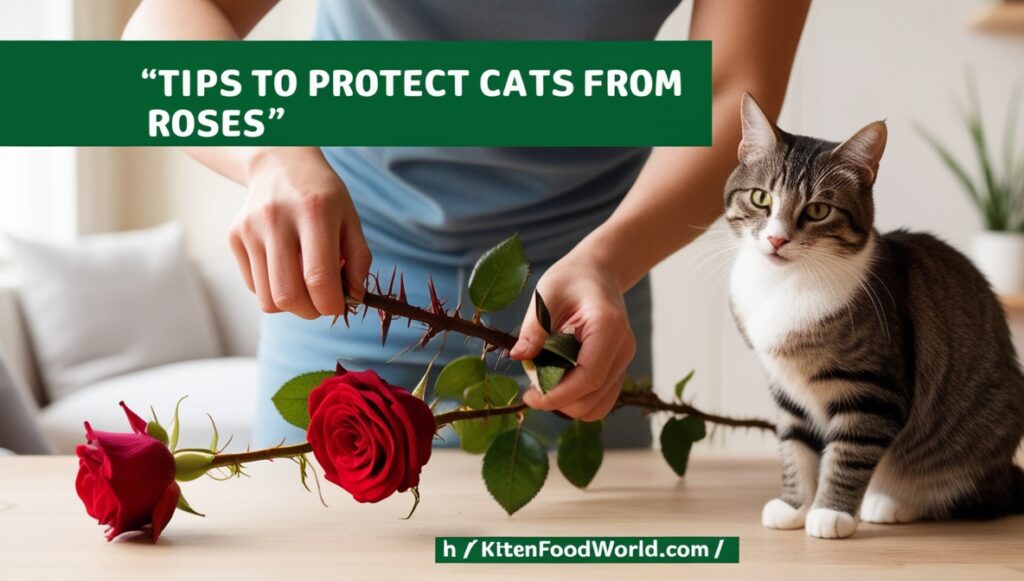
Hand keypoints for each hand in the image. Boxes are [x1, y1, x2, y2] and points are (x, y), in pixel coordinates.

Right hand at [228, 147, 370, 318]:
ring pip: (267, 299)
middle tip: (321, 302)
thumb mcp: (351, 219)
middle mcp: (277, 220)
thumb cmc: (322, 196)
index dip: (332, 305)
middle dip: (310, 312)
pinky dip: (273, 290)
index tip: (340, 305)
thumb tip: (354, 298)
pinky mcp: (234, 237)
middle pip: (287, 295)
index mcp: (314, 212)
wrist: (280, 165)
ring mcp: (250, 229)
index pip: (319, 278)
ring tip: (304, 285)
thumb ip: (359, 260)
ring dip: (291, 305)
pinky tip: (285, 268)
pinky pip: (254, 287)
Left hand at [509, 253, 635, 420]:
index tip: (529, 396)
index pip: (587, 377)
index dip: (557, 395)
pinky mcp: (618, 369)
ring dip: (568, 405)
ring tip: (543, 386)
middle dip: (558, 402)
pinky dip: (577, 401)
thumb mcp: (546, 295)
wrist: (598, 274)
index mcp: (608, 327)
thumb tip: (519, 357)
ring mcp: (623, 361)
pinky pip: (600, 400)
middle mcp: (623, 348)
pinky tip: (558, 384)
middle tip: (530, 390)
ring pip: (598, 406)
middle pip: (592, 398)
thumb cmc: (571, 280)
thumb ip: (534, 328)